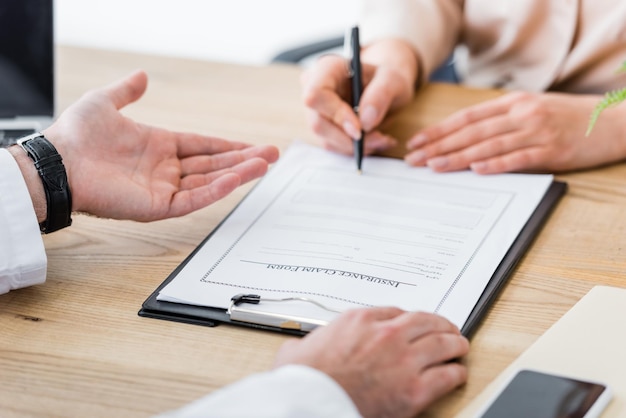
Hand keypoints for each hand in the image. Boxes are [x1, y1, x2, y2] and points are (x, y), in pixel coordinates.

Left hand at [44, 70, 278, 220]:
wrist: (59, 162)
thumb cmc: (76, 134)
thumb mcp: (104, 102)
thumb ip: (127, 91)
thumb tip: (141, 76)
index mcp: (159, 146)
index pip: (203, 146)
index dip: (228, 145)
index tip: (252, 145)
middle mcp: (166, 169)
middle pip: (214, 163)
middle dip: (245, 158)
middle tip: (273, 153)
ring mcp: (164, 188)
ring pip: (211, 181)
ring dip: (239, 172)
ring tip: (266, 164)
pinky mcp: (159, 206)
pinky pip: (194, 197)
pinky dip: (217, 189)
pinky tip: (237, 177)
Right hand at [274, 307, 468, 417]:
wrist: (310, 403)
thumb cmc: (304, 379)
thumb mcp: (299, 348)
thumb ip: (309, 341)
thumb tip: (298, 348)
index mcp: (361, 320)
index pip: (397, 312)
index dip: (410, 319)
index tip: (414, 324)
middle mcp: (387, 335)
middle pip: (427, 322)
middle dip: (441, 325)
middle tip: (448, 329)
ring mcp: (403, 361)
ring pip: (443, 344)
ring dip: (455, 344)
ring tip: (460, 346)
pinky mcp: (414, 390)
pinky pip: (446, 375)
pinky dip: (455, 373)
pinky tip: (457, 374)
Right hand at [302, 39, 418, 155]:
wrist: (384, 88)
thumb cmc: (386, 79)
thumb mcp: (393, 80)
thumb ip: (381, 94)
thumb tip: (365, 121)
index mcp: (327, 69)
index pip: (316, 95)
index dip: (336, 115)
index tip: (360, 129)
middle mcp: (314, 89)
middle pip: (318, 123)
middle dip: (349, 138)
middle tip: (379, 139)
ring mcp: (316, 111)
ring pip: (326, 139)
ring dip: (355, 146)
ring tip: (382, 139)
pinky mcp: (323, 128)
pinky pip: (334, 146)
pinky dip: (355, 149)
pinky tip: (374, 141)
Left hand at [405, 91, 625, 173]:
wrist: (613, 122)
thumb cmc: (567, 118)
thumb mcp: (532, 109)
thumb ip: (502, 120)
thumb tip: (466, 137)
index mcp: (514, 103)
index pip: (467, 118)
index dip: (439, 130)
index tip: (417, 142)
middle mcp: (521, 114)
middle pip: (471, 131)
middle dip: (439, 146)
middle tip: (414, 159)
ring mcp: (537, 132)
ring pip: (488, 144)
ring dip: (458, 156)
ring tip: (434, 166)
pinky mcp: (552, 151)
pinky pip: (519, 158)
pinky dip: (496, 164)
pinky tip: (476, 169)